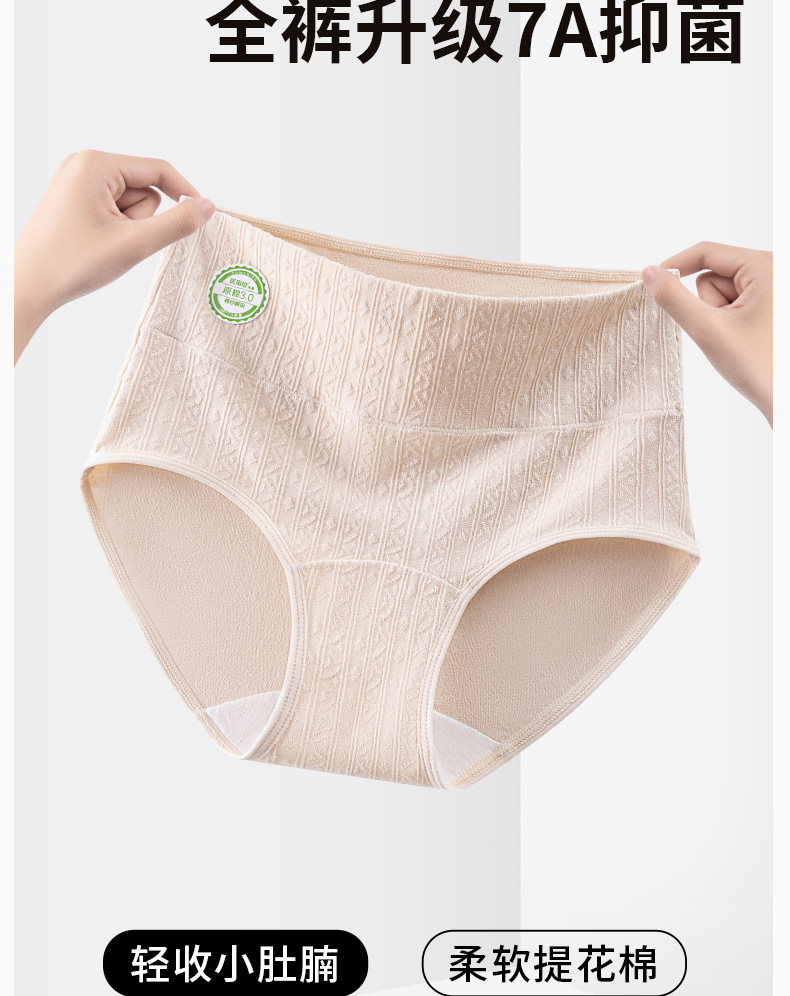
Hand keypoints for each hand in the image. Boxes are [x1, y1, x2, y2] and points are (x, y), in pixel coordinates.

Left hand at [14, 150, 214, 363]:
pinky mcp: (73, 199)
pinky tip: (96, 245)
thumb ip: (177, 224)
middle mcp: (83, 164)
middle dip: (142, 219)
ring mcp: (76, 181)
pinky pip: (113, 209)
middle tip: (119, 241)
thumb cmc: (72, 263)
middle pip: (144, 187)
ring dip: (129, 227)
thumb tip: (207, 206)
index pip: (158, 169)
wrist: (27, 286)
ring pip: (130, 201)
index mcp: (95, 164)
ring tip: (104, 245)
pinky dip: (115, 229)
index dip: (184, 193)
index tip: (200, 217)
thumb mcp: (134, 244)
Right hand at [642, 243, 772, 425]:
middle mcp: (773, 271)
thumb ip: (673, 299)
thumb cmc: (760, 367)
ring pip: (720, 292)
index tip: (650, 282)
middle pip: (713, 275)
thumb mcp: (708, 330)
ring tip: (736, 339)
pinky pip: (732, 304)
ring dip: (717, 316)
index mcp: (766, 267)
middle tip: (724, 331)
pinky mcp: (769, 306)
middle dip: (708, 305)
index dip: (675, 265)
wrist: (785, 401)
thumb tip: (649, 272)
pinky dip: (727, 323)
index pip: (707, 252)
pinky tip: (742, 341)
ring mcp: (772, 290)